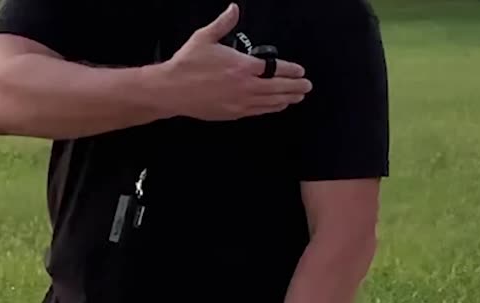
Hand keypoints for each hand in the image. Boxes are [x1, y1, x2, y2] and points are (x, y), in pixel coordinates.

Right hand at [160, 4, 311, 120]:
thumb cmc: (187, 64)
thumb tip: (234, 8)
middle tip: (307, 85)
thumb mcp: (205, 38)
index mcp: (241, 66)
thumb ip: (224, 24)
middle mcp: (245, 86)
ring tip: (298, 97)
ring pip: (271, 102)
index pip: (274, 68)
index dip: (290, 70)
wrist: (172, 90)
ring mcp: (241, 102)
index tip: (300, 71)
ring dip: (287, 99)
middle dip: (296, 86)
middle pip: (278, 87)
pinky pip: (259, 112)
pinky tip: (278, 106)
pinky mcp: (234, 114)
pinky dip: (272, 108)